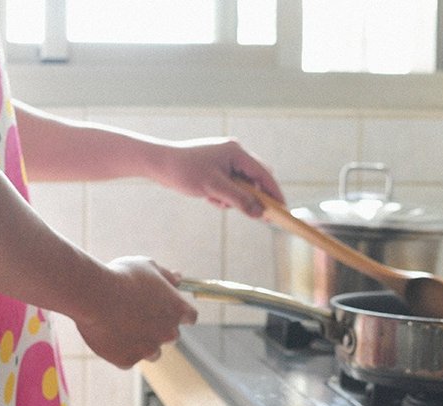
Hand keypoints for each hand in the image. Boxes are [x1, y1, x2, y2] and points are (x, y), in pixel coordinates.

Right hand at [74, 256, 197, 368]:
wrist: (94, 296)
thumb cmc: (121, 277)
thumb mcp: (146, 266)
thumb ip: (165, 275)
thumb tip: (178, 278)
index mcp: (177, 309)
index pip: (190, 317)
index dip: (179, 313)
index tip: (168, 308)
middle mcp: (168, 333)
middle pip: (172, 336)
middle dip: (159, 328)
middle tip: (138, 315)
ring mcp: (149, 349)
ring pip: (152, 352)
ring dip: (142, 342)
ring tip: (121, 325)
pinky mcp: (128, 360)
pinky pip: (128, 358)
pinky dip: (120, 349)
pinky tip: (108, 334)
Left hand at [155, 137, 284, 217]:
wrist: (159, 164)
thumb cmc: (185, 172)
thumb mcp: (214, 188)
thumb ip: (239, 200)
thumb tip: (260, 213)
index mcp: (236, 152)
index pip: (264, 174)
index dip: (274, 192)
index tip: (283, 209)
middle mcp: (233, 153)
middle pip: (254, 179)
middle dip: (252, 197)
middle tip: (255, 215)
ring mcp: (224, 160)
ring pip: (241, 185)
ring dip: (233, 198)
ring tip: (215, 200)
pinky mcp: (215, 168)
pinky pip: (229, 185)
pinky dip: (223, 195)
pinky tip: (208, 197)